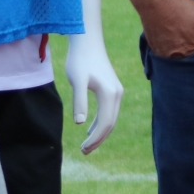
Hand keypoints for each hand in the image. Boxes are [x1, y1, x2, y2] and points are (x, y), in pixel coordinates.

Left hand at [62, 31, 125, 154]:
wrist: (87, 41)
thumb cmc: (80, 59)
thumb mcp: (77, 80)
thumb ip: (79, 101)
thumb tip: (80, 123)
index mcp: (110, 94)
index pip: (105, 123)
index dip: (95, 139)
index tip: (82, 149)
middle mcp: (117, 94)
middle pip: (110, 123)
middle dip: (98, 139)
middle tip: (84, 151)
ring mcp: (116, 91)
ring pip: (111, 118)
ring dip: (100, 133)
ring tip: (86, 145)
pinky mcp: (112, 88)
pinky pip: (109, 111)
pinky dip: (101, 122)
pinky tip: (89, 128)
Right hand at [137, 0, 193, 58]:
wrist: (154, 0)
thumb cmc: (181, 8)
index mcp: (191, 52)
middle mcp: (177, 58)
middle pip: (191, 61)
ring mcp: (164, 56)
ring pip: (179, 59)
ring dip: (184, 53)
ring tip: (185, 39)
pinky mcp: (155, 51)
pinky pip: (167, 57)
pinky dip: (172, 51)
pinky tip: (174, 40)